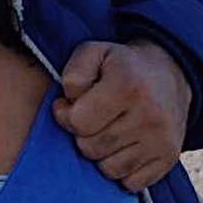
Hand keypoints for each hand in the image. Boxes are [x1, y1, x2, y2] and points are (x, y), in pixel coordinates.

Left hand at [53, 39, 190, 192]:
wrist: (167, 75)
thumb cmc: (120, 64)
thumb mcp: (92, 52)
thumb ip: (73, 74)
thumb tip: (68, 105)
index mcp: (127, 86)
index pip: (79, 122)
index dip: (65, 114)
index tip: (67, 104)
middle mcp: (149, 116)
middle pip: (91, 148)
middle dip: (80, 134)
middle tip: (87, 117)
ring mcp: (161, 142)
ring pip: (109, 169)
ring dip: (99, 152)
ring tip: (103, 129)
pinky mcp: (168, 159)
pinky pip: (130, 182)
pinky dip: (119, 168)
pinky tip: (119, 145)